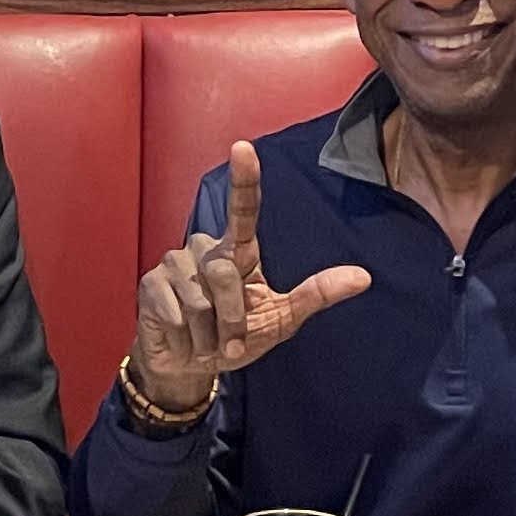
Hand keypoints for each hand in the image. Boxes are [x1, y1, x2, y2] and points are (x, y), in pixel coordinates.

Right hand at [127, 142, 369, 414]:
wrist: (190, 366)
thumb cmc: (234, 338)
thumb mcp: (281, 320)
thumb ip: (314, 295)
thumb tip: (364, 277)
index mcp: (238, 252)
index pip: (243, 211)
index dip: (244, 180)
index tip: (243, 148)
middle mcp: (205, 249)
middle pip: (225, 273)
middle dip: (232, 318)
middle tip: (231, 342)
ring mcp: (175, 264)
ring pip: (201, 299)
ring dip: (210, 334)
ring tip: (205, 341)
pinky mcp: (152, 285)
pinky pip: (177, 315)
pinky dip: (186, 339)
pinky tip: (182, 339)